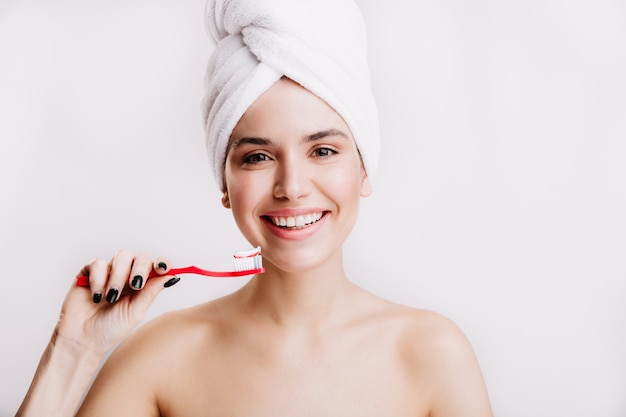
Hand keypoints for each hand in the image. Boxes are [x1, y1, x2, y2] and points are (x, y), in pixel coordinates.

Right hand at [55, 250, 178, 354]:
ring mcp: (109, 272)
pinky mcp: (89, 272)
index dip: (162, 263)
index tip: (164, 268)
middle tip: (135, 285)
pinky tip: (96, 296)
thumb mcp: (135, 312)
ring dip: (119, 276)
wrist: (83, 339)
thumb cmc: (111, 329)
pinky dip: (99, 279)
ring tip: (111, 296)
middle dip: (140, 269)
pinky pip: (98, 263)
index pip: (156, 266)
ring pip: (122, 256)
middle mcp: (127, 275)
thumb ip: (151, 292)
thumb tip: (172, 276)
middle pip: (141, 257)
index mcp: (142, 285)